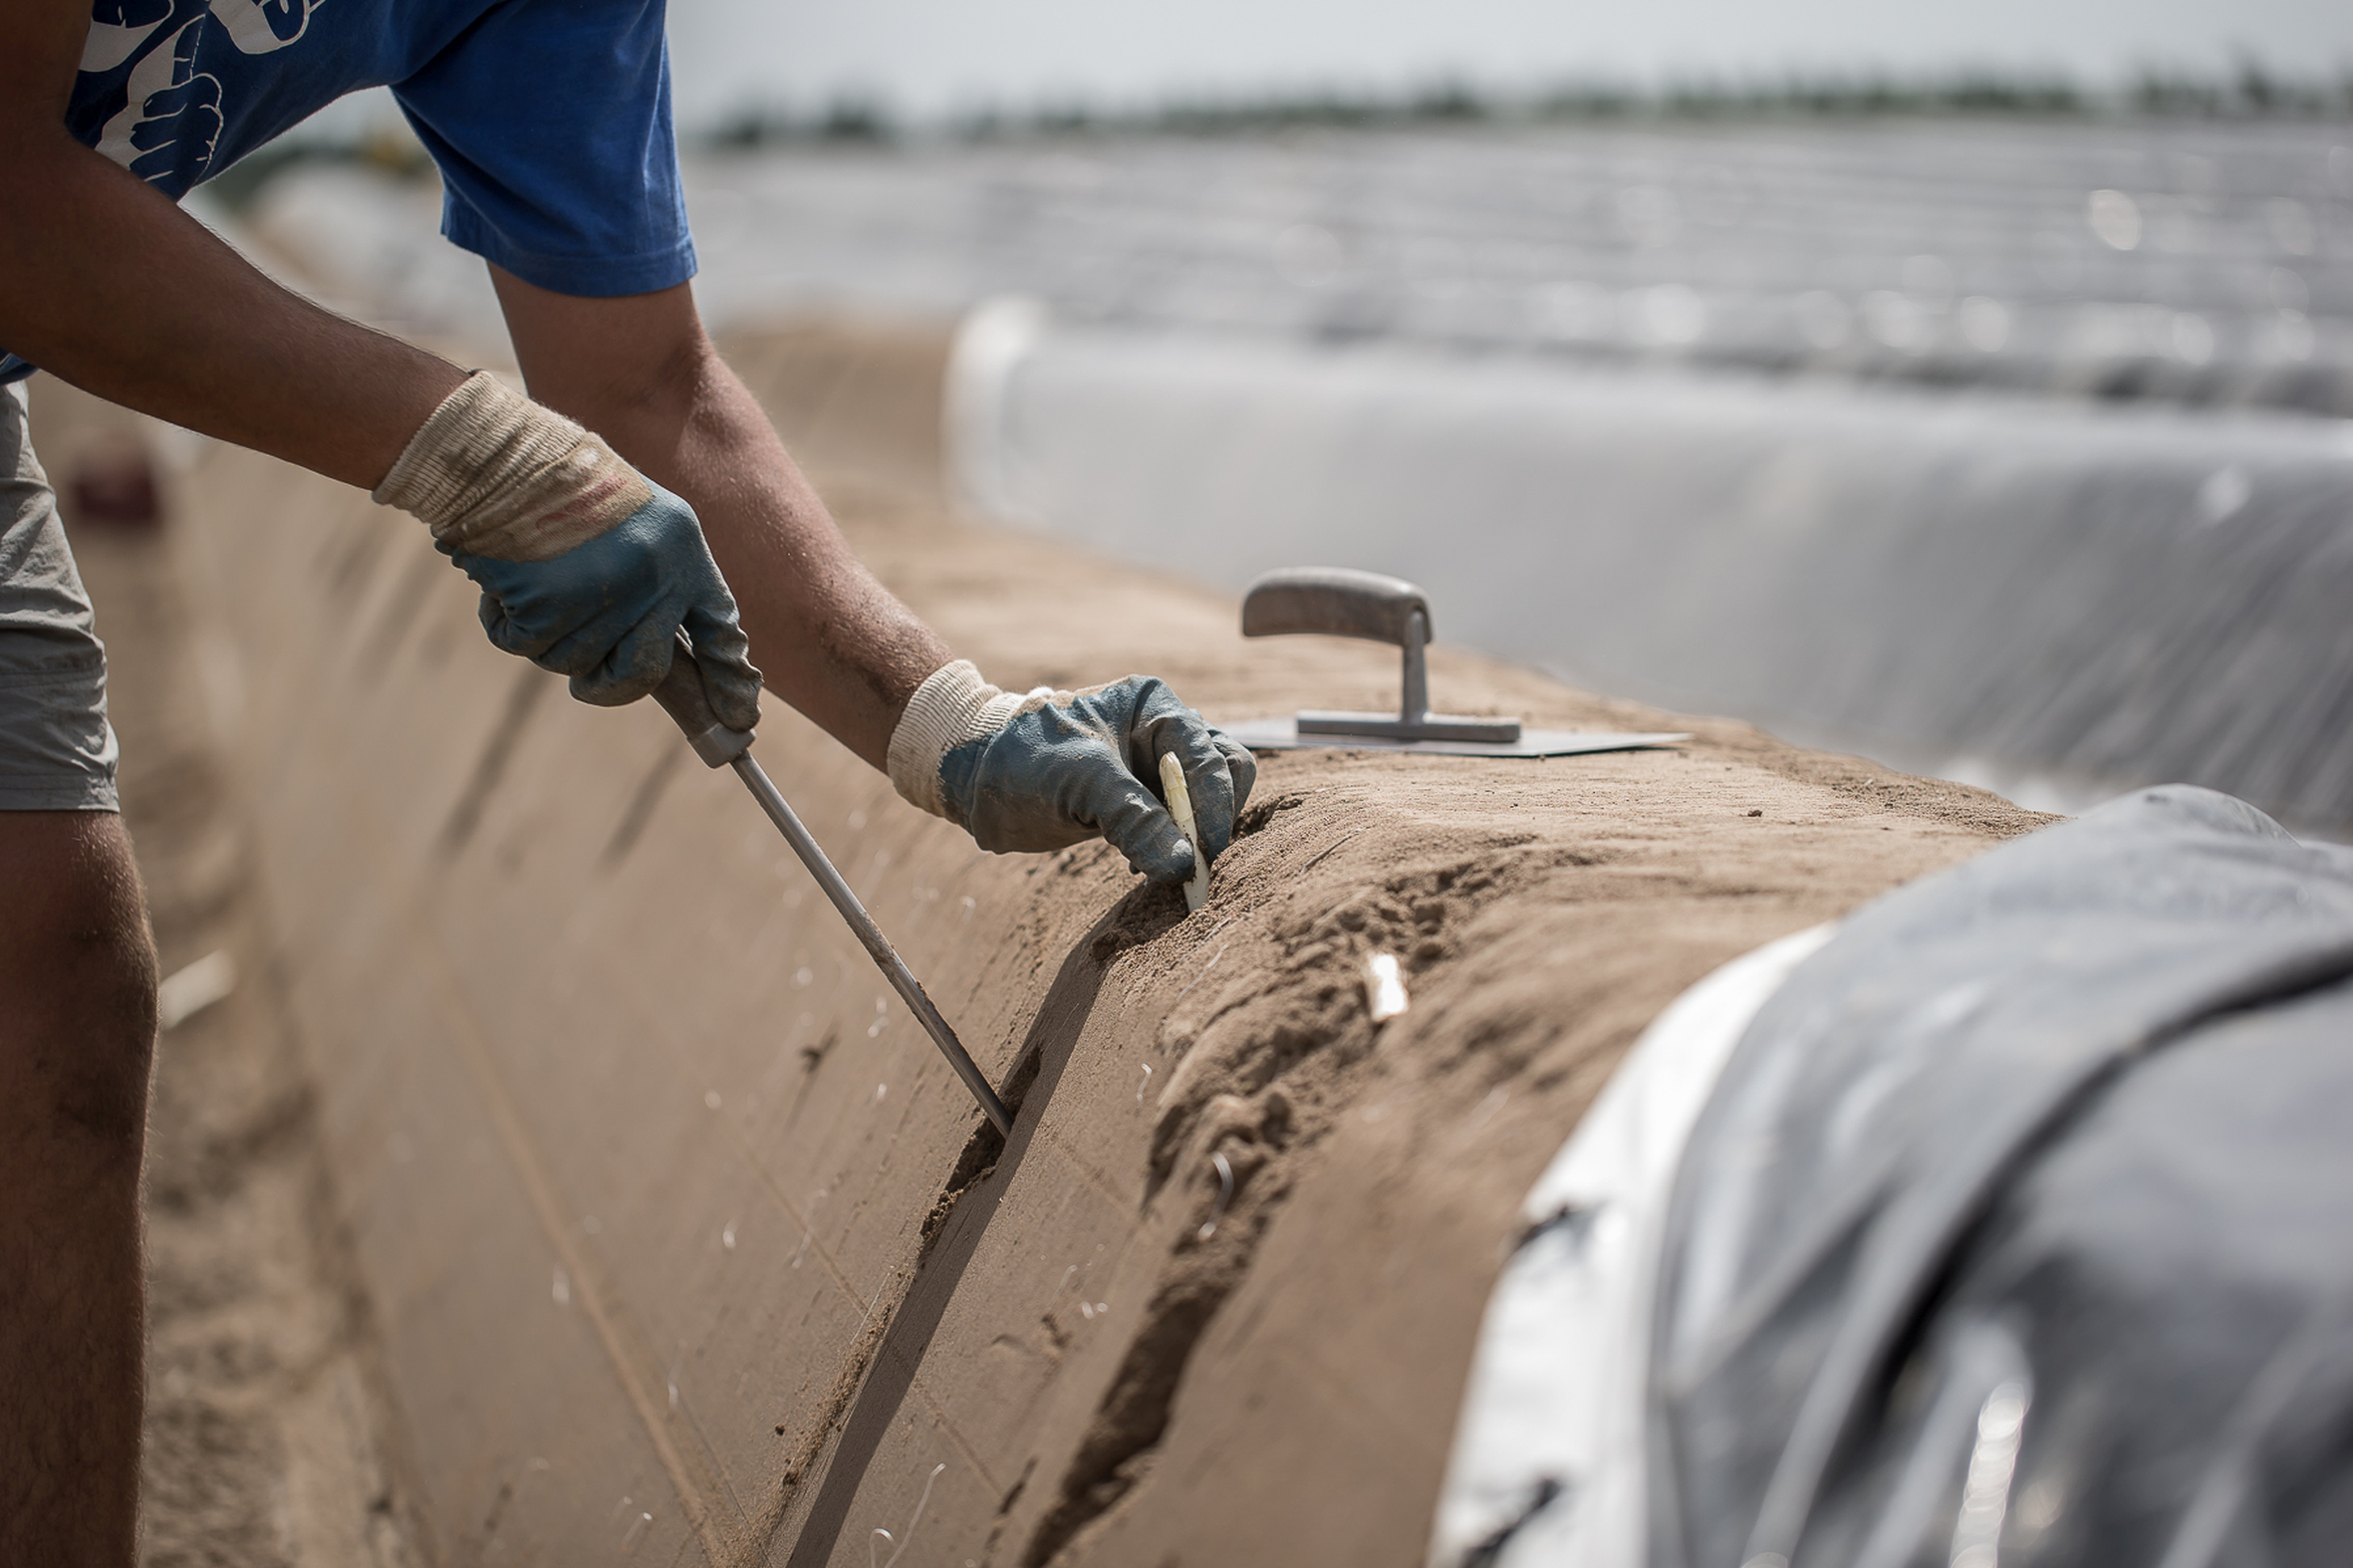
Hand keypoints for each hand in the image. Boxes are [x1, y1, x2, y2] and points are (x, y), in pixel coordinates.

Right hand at [446, 481, 761, 728]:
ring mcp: (604, 598)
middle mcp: (654, 580)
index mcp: (683, 552)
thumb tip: (659, 659)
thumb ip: (659, 581)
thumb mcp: (640, 520)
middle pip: (645, 674)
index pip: (721, 630)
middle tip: (593, 683)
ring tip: (536, 583)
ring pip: (574, 662)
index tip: (740, 718)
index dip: (731, 680)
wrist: (505, 455)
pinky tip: (506, 581)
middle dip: (614, 687)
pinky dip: (507, 622)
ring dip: (548, 637)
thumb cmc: (567, 485)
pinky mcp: (548, 608)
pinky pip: (526, 644)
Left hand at [889, 664, 1254, 883]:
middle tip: (1190, 864)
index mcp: (1153, 705)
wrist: (975, 780)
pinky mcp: (1143, 803)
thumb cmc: (1022, 760)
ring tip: (1163, 869)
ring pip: (1207, 803)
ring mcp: (1155, 768)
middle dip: (1211, 820)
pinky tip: (1142, 868)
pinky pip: (1179, 828)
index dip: (1211, 804)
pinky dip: (1174, 851)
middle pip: (1224, 775)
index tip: (1200, 851)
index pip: (1210, 754)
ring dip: (1194, 839)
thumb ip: (1133, 818)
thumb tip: (1184, 865)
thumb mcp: (1077, 781)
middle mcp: (1163, 732)